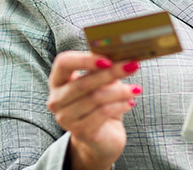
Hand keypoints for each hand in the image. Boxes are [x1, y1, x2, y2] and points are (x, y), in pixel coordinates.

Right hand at [47, 51, 140, 169]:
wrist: (102, 137)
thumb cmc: (100, 103)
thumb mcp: (100, 83)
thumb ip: (103, 69)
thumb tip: (122, 56)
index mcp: (57, 81)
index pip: (63, 63)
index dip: (84, 59)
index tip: (108, 59)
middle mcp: (56, 100)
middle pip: (83, 82)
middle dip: (111, 73)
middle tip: (133, 66)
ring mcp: (65, 118)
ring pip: (96, 98)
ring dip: (120, 91)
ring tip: (136, 88)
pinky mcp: (80, 132)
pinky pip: (102, 113)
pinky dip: (119, 105)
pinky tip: (130, 102)